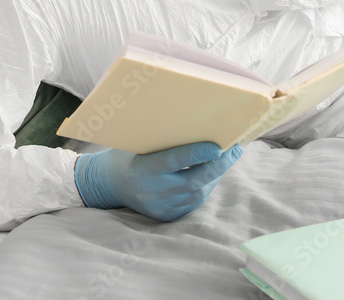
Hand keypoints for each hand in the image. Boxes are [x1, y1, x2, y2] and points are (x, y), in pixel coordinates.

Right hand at [74, 142, 242, 220]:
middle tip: (235, 150)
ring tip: (226, 158)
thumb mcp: (140, 143)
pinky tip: (210, 174)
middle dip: (218, 166)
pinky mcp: (166, 216)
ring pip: (197, 194)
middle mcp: (152, 192)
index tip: (219, 145)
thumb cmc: (129, 154)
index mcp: (143, 169)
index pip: (175, 161)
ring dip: (214, 176)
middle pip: (193, 181)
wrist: (108, 183)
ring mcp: (160, 207)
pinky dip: (204, 187)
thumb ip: (165, 141)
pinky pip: (192, 203)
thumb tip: (200, 126)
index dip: (198, 153)